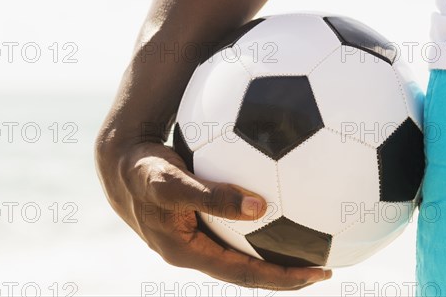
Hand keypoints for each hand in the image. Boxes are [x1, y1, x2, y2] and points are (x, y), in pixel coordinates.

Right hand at [95, 140, 331, 289]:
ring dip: (274, 253)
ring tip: (310, 244)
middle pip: (247, 270)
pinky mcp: (198, 221)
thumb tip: (260, 208)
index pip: (244, 274)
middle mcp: (195, 250)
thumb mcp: (173, 184)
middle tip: (326, 267)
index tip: (320, 273)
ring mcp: (196, 237)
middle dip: (286, 273)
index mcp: (189, 252)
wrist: (120, 167)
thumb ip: (213, 195)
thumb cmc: (144, 172)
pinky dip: (259, 227)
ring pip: (242, 252)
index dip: (282, 278)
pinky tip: (279, 206)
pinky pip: (234, 229)